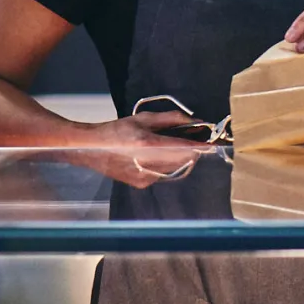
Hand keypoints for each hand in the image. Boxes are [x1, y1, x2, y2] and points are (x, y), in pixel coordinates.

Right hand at [80, 111, 211, 187]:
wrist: (89, 149)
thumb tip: (194, 121)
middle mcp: (147, 163)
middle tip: (194, 138)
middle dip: (192, 150)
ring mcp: (144, 177)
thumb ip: (171, 119)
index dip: (202, 146)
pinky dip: (168, 165)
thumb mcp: (144, 118)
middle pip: (183, 160)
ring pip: (176, 168)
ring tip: (175, 145)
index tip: (214, 143)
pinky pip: (164, 174)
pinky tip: (158, 156)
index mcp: (147, 144)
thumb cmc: (116, 130)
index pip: (184, 148)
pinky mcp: (141, 184)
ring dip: (182, 158)